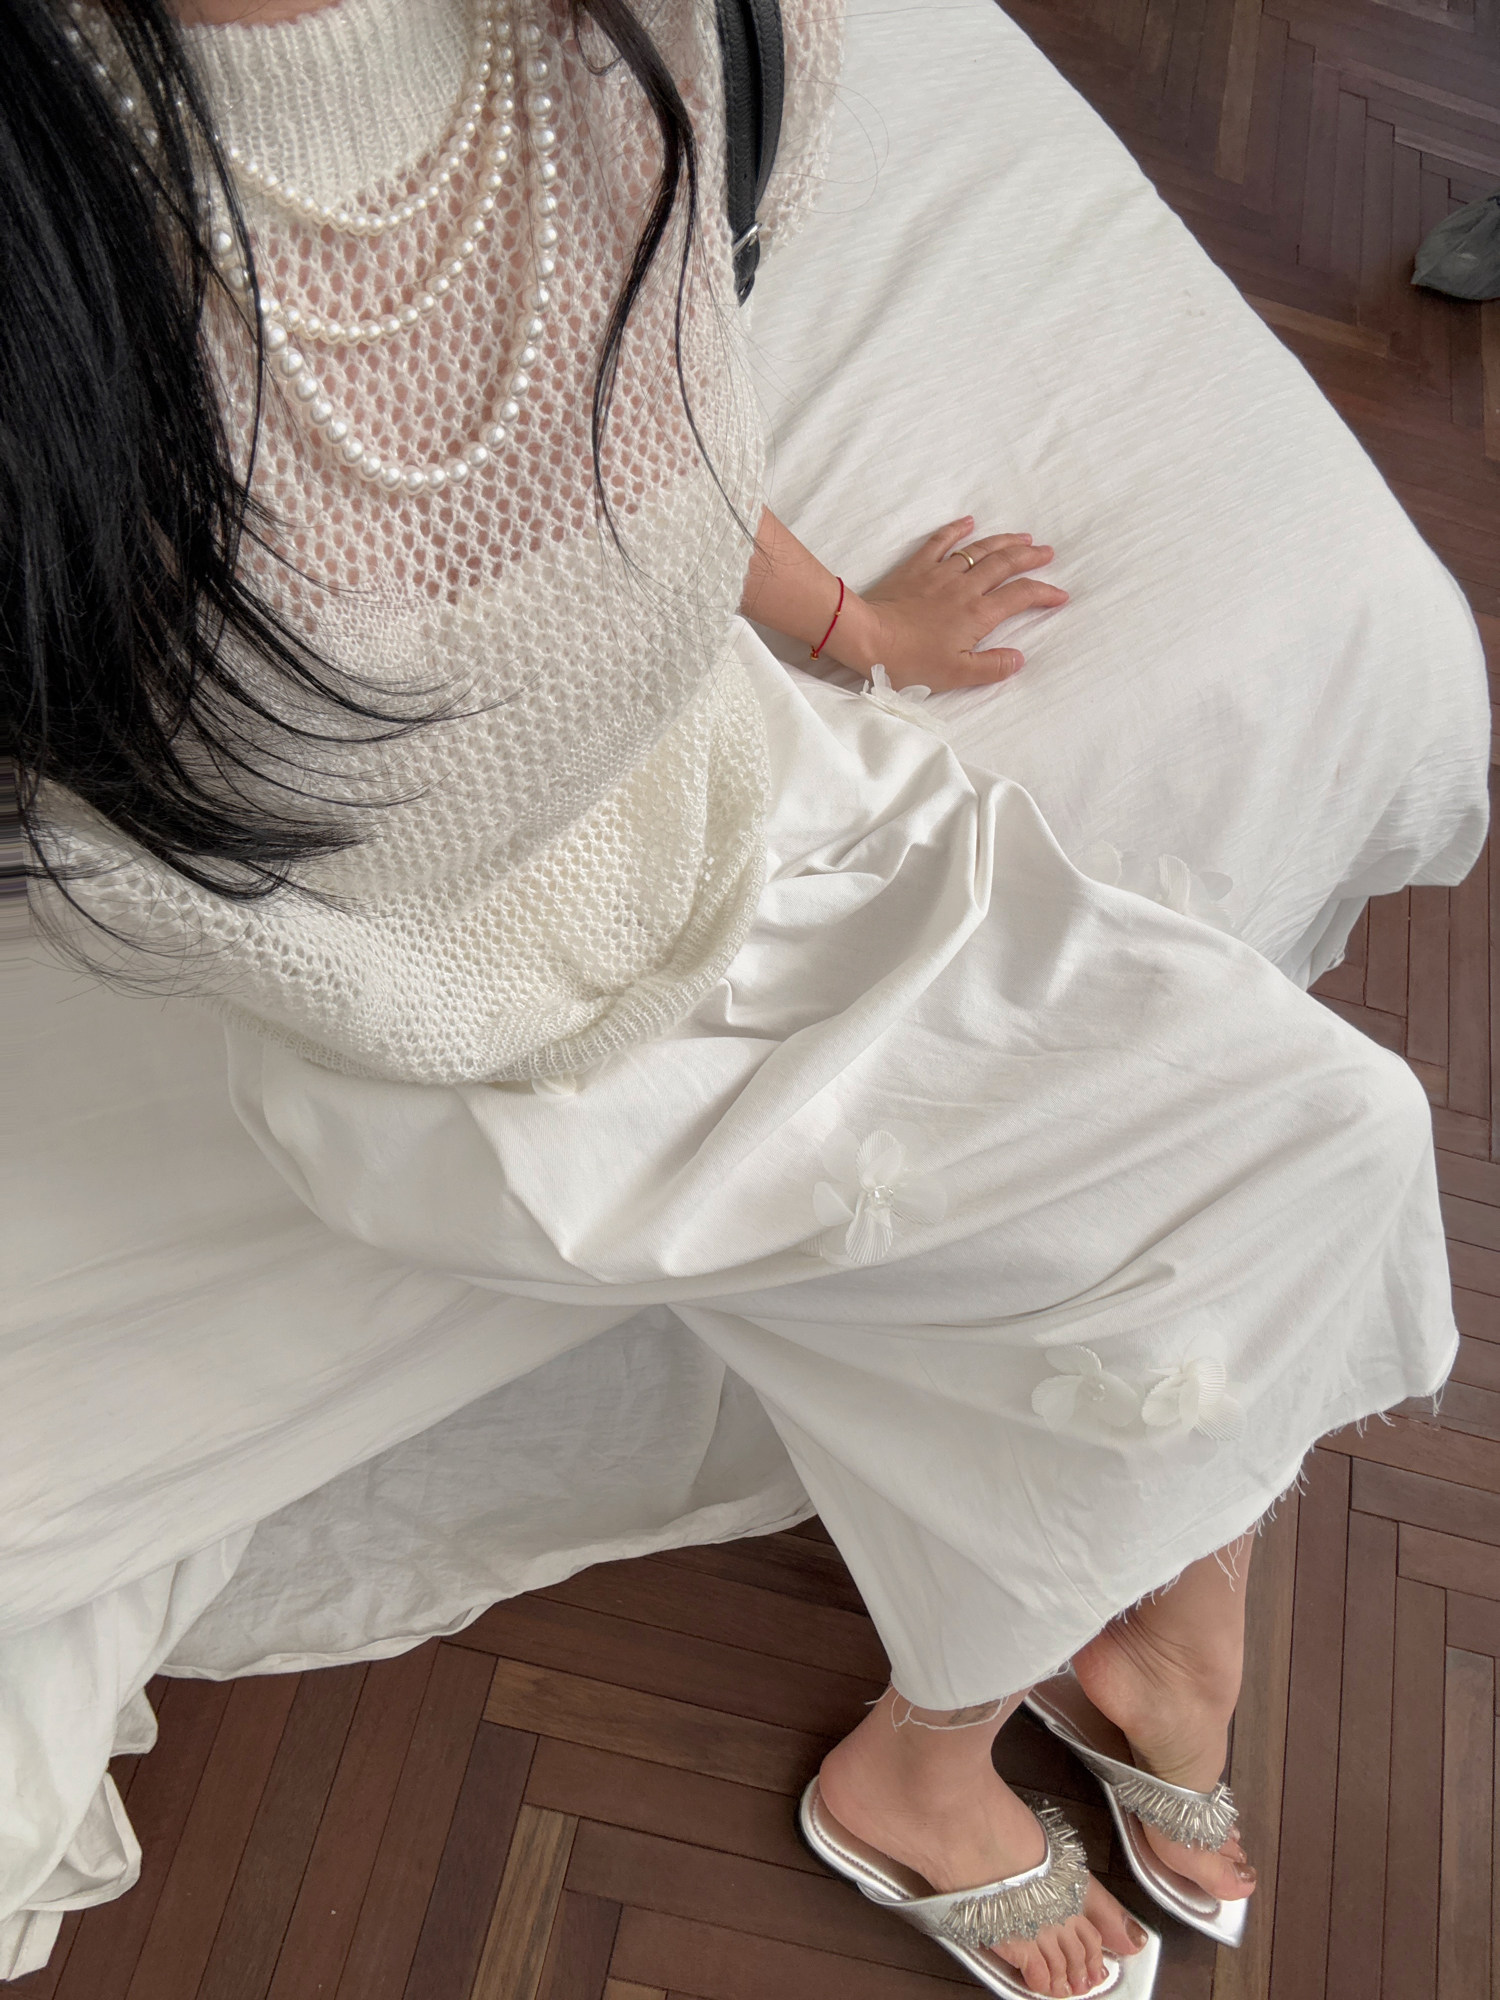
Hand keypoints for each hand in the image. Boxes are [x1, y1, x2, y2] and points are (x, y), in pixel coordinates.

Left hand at [828, 517, 1067, 691]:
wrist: (867, 637)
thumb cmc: (910, 661)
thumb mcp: (956, 674)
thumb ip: (991, 666)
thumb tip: (1019, 658)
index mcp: (978, 614)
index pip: (1021, 597)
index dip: (1044, 593)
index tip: (1060, 596)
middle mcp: (965, 587)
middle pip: (1005, 564)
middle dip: (1030, 557)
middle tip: (1047, 552)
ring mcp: (940, 573)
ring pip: (980, 549)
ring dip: (1004, 541)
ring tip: (1023, 536)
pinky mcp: (916, 568)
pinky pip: (940, 541)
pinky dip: (957, 529)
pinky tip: (969, 521)